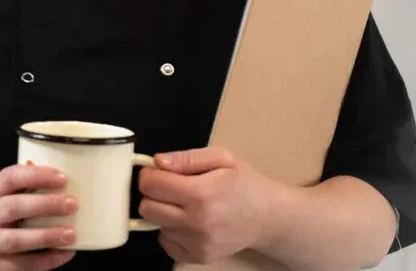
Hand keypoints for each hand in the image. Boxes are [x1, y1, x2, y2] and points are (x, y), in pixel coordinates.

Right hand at [0, 163, 78, 270]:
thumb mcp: (0, 192)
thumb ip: (24, 185)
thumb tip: (60, 179)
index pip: (11, 177)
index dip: (36, 175)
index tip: (61, 177)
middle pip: (14, 208)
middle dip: (45, 205)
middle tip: (72, 203)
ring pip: (17, 240)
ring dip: (46, 236)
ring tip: (70, 233)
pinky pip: (23, 266)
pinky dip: (47, 260)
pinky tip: (65, 252)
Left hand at [138, 146, 283, 264]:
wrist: (268, 217)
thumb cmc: (244, 182)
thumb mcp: (222, 157)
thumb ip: (187, 157)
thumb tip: (158, 161)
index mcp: (200, 194)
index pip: (152, 185)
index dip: (148, 174)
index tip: (155, 170)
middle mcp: (197, 222)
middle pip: (147, 208)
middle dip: (151, 193)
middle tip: (167, 185)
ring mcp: (198, 244)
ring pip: (155, 226)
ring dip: (161, 211)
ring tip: (182, 202)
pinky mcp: (199, 257)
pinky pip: (167, 244)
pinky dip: (170, 230)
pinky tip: (186, 219)